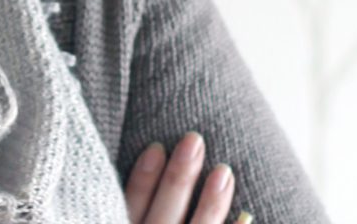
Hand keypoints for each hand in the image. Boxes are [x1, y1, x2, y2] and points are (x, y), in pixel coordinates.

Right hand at [125, 132, 250, 223]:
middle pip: (165, 211)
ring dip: (211, 202)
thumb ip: (128, 200)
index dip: (144, 175)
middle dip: (180, 176)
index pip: (133, 202)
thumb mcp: (110, 223)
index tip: (157, 146)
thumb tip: (147, 152)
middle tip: (194, 140)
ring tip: (224, 171)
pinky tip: (246, 215)